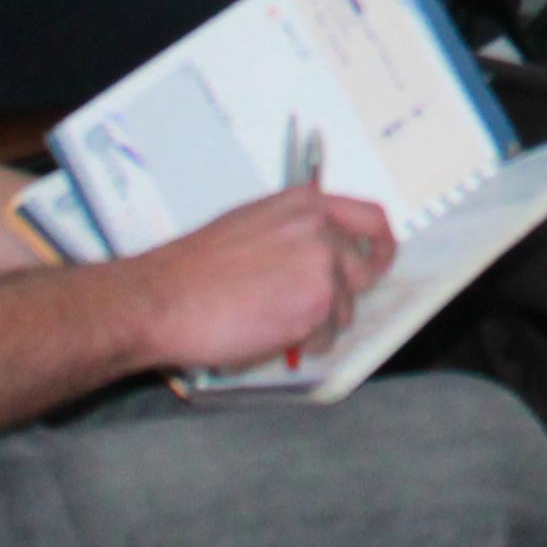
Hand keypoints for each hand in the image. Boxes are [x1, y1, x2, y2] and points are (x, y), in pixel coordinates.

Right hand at [131, 185, 395, 374]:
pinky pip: (326, 336)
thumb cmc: (194, 267)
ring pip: (345, 309)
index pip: (372, 218)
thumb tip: (320, 251)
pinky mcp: (315, 309)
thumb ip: (296, 230)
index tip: (380, 259)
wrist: (164, 298)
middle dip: (339, 296)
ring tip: (271, 319)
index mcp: (306, 204)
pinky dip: (303, 343)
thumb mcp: (252, 222)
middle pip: (363, 271)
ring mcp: (322, 270)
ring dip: (317, 322)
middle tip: (308, 309)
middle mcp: (322, 231)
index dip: (382, 245)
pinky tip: (268, 334)